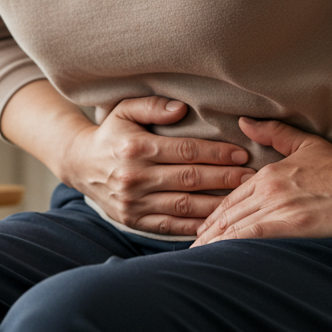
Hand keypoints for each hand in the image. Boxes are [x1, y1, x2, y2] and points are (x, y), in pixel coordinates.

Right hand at [63, 97, 255, 235]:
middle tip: (252, 178)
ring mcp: (134, 202)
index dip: (217, 153)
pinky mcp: (133, 221)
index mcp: (136, 147)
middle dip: (225, 179)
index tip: (241, 154)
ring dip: (216, 204)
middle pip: (190, 179)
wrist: (79, 164)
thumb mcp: (124, 110)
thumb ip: (152, 106)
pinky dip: (194, 226)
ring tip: (242, 200)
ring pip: (184, 206)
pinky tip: (217, 222)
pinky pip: (169, 226)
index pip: (186, 151)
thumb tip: (181, 109)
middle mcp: (135, 176)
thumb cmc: (111, 133)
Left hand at [192, 117, 331, 245]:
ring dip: (213, 243)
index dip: (214, 214)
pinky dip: (230, 246)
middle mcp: (267, 189)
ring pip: (234, 227)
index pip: (232, 197)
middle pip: (228, 213)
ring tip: (198, 259)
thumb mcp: (305, 144)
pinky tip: (219, 258)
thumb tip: (244, 122)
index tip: (202, 227)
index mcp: (269, 172)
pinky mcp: (290, 225)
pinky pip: (251, 237)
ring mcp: (278, 207)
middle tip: (191, 248)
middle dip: (207, 232)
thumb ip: (274, 133)